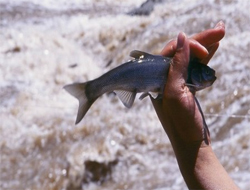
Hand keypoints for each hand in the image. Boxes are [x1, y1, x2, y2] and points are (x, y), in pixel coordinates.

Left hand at [151, 21, 224, 144]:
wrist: (191, 144)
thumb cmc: (180, 123)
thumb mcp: (176, 93)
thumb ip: (177, 66)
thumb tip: (181, 38)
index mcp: (155, 79)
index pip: (170, 53)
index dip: (187, 46)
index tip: (203, 48)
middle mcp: (164, 78)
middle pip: (182, 53)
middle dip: (200, 41)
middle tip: (220, 28)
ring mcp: (177, 82)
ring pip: (190, 58)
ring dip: (205, 46)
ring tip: (220, 32)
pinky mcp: (188, 87)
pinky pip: (196, 68)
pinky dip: (206, 58)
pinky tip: (214, 48)